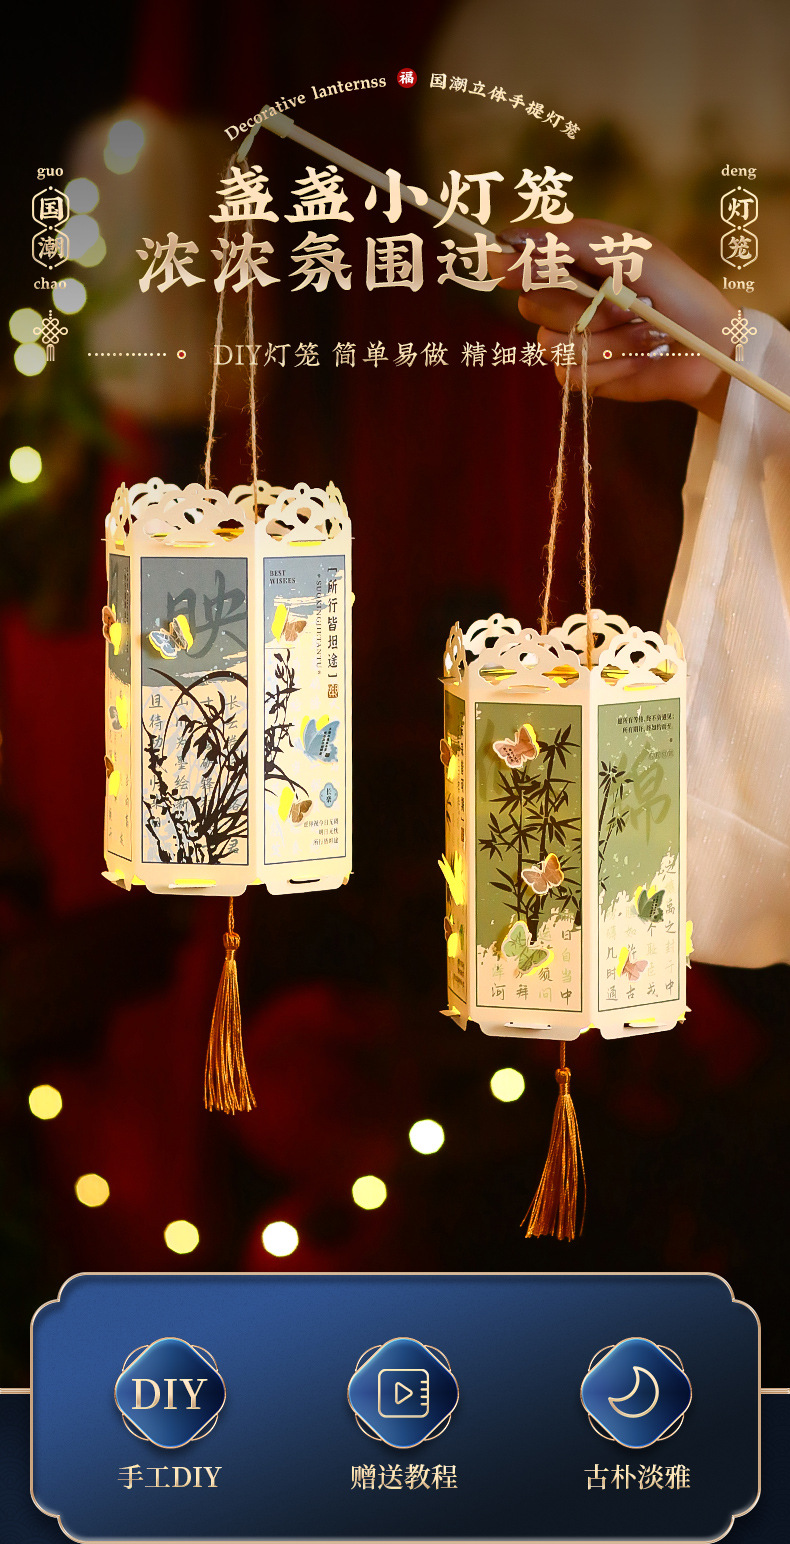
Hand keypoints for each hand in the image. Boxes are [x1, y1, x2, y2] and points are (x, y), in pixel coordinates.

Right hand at [487, 218, 735, 419]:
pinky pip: (569, 374)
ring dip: (604, 340)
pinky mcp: (582, 375)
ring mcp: (571, 340)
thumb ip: (569, 243)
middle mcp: (565, 300)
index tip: (504, 265)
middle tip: (625, 302)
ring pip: (551, 344)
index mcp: (572, 262)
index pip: (521, 260)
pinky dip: (607, 368)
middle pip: (532, 305)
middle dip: (580, 307)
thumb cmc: (673, 289)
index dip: (512, 264)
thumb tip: (506, 243)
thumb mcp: (627, 252)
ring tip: (640, 332)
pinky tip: (634, 359)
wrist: (708, 345)